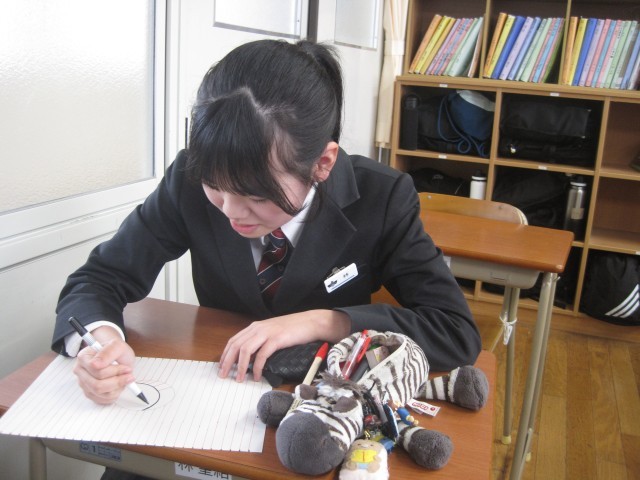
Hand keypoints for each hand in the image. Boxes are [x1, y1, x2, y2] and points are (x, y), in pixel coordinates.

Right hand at [72, 327, 136, 404]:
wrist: (116, 356)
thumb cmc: (115, 351)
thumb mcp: (117, 346)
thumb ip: (108, 352)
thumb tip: (95, 364)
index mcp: (83, 357)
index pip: (97, 371)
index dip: (115, 371)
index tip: (127, 368)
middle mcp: (80, 371)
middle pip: (97, 385)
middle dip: (117, 381)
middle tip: (129, 376)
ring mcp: (84, 383)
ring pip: (100, 394)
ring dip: (117, 388)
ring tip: (124, 378)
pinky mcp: (90, 393)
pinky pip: (103, 400)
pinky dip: (115, 394)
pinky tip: (119, 385)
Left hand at [218, 309, 349, 382]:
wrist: (311, 322)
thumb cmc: (293, 329)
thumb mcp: (272, 332)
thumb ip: (260, 341)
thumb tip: (249, 357)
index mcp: (255, 326)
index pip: (234, 340)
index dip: (225, 354)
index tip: (221, 367)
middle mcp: (258, 328)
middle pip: (236, 345)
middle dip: (227, 362)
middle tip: (223, 375)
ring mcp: (267, 332)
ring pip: (245, 350)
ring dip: (240, 367)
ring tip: (239, 379)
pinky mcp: (276, 339)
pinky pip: (261, 355)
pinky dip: (256, 367)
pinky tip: (256, 376)